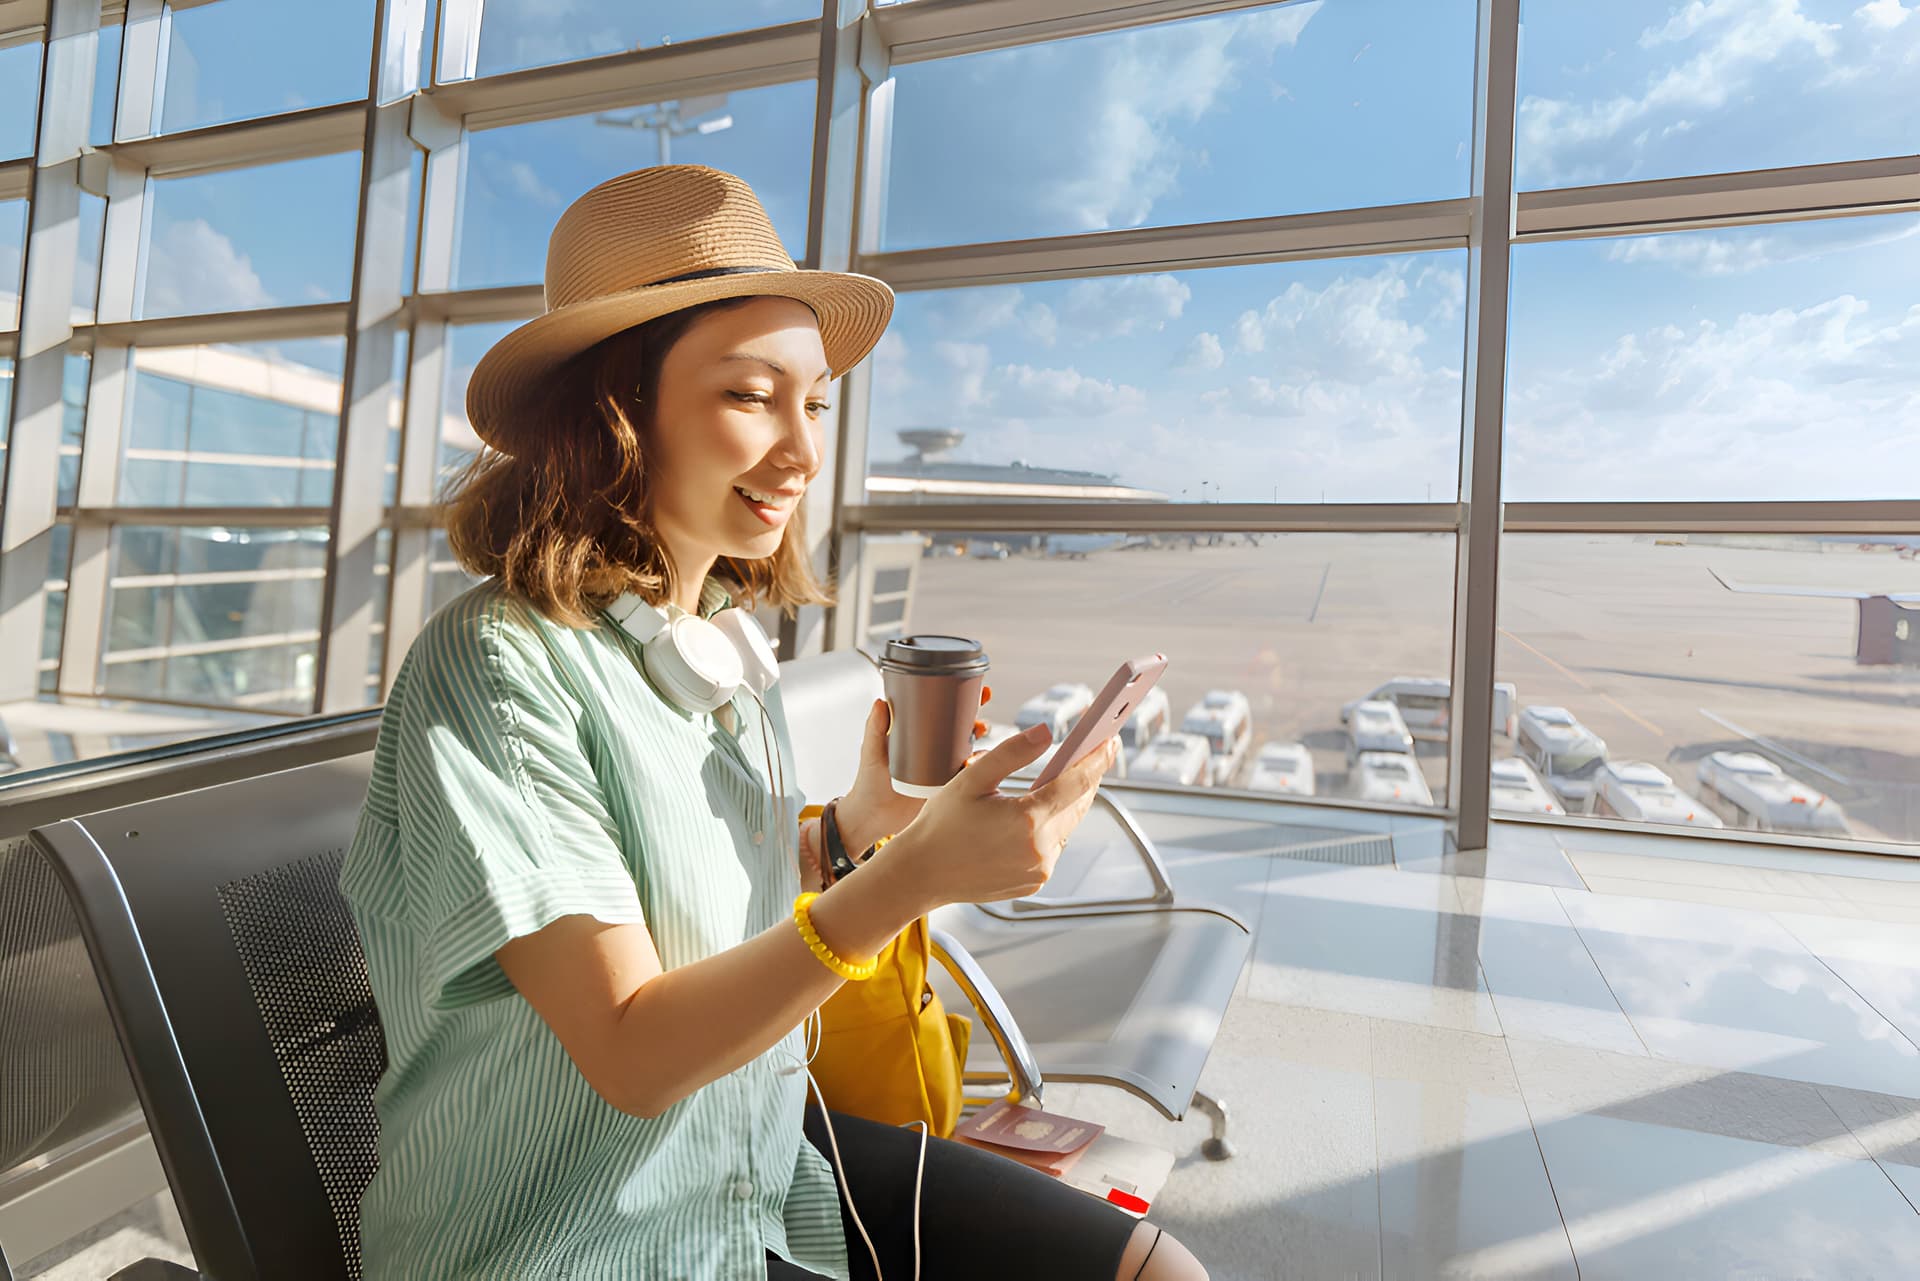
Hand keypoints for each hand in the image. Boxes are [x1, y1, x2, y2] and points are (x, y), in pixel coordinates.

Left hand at [837, 686, 991, 855]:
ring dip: (980, 743)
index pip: (940, 712)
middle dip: (976, 718)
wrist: (873, 818)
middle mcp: (932, 749)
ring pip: (968, 750)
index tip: (973, 689)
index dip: (958, 699)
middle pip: (960, 728)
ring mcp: (941, 767)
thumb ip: (875, 728)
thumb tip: (880, 702)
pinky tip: (974, 765)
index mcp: (916, 735)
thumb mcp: (871, 752)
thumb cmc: (868, 783)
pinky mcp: (946, 786)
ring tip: (979, 740)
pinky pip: (967, 774)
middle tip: (982, 715)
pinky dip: (975, 767)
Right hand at [874, 721, 1118, 910]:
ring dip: (1069, 803)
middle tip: (1096, 751)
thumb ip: (1011, 753)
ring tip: (1070, 777)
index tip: (1110, 740)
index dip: (1097, 758)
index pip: (1076, 782)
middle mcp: (1040, 849)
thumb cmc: (941, 824)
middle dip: (1088, 777)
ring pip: (1067, 827)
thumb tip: (1046, 732)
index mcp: (1027, 820)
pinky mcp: (1034, 882)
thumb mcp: (972, 779)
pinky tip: (1043, 812)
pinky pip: (1053, 848)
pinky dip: (1052, 828)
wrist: (922, 873)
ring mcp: (1039, 870)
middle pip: (1077, 804)